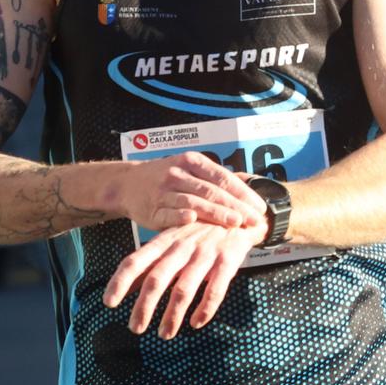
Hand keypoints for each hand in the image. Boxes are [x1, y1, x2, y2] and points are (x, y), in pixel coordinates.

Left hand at [104, 218, 266, 337]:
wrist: (241, 214)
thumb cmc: (200, 232)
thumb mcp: (171, 241)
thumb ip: (149, 263)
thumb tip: (123, 288)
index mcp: (165, 242)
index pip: (136, 261)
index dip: (120, 281)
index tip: (109, 302)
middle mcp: (182, 247)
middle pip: (157, 279)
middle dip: (144, 306)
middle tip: (135, 328)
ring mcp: (205, 254)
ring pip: (184, 289)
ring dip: (172, 315)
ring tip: (164, 334)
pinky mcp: (227, 261)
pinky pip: (215, 289)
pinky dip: (205, 309)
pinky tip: (196, 323)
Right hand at [119, 152, 266, 233]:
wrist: (127, 184)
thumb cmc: (167, 178)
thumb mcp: (190, 169)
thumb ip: (216, 177)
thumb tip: (248, 182)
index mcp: (191, 161)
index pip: (222, 177)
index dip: (243, 192)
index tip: (259, 206)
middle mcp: (178, 174)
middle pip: (211, 191)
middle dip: (235, 206)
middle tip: (254, 219)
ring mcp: (163, 191)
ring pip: (193, 202)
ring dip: (215, 214)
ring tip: (235, 223)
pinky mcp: (151, 209)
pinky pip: (168, 214)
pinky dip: (181, 217)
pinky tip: (194, 221)